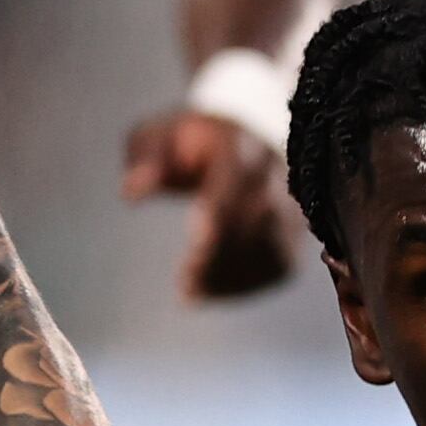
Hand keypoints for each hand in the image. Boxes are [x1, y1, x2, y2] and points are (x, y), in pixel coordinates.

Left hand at [121, 110, 294, 300]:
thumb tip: (132, 191)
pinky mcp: (292, 235)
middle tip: (185, 281)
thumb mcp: (159, 135)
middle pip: (260, 218)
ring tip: (190, 290)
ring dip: (233, 275)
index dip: (220, 211)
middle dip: (223, 253)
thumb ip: (145, 157)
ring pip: (273, 247)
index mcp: (241, 146)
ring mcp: (290, 207)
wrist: (242, 144)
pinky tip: (209, 290)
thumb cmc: (191, 144)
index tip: (196, 242)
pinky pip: (277, 265)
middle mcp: (275, 176)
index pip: (237, 178)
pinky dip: (245, 285)